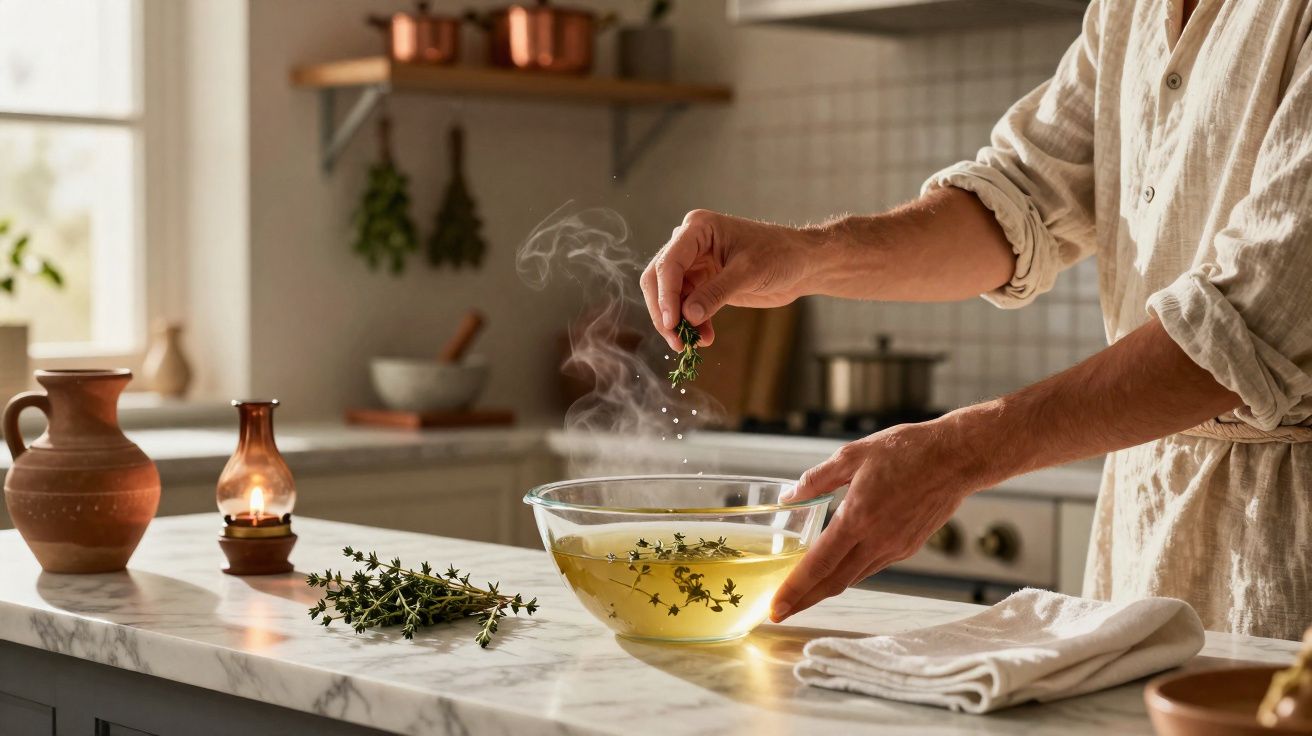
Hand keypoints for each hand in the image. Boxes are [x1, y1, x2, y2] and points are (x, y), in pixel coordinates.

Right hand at [640, 210, 824, 350]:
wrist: (802, 264)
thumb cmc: (779, 255)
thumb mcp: (748, 273)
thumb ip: (716, 293)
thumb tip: (687, 316)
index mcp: (698, 229)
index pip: (669, 263)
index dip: (665, 295)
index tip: (671, 323)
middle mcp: (690, 244)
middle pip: (659, 279)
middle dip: (665, 311)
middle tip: (677, 340)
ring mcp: (695, 264)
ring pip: (670, 296)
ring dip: (678, 322)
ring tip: (694, 343)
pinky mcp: (703, 283)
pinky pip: (686, 306)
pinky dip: (692, 323)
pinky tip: (705, 337)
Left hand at [770, 416, 994, 621]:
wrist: (957, 458)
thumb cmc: (906, 450)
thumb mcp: (852, 455)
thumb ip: (816, 479)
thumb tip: (789, 497)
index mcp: (858, 518)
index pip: (818, 564)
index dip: (794, 589)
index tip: (775, 607)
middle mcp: (876, 540)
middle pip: (833, 583)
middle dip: (804, 601)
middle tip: (780, 612)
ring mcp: (895, 548)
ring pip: (853, 577)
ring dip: (826, 589)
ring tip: (802, 593)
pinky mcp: (908, 547)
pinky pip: (871, 567)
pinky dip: (849, 572)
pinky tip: (837, 568)